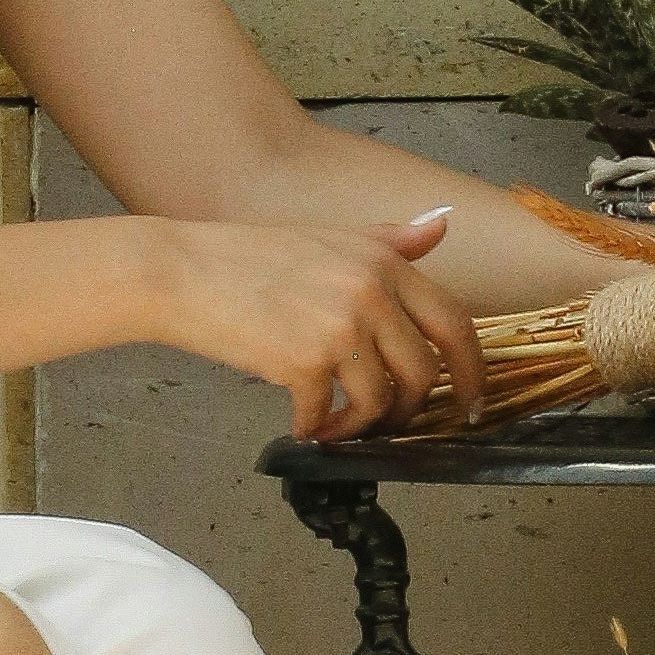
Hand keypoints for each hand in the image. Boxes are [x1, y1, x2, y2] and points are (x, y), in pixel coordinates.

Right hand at [139, 208, 482, 438]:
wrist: (181, 271)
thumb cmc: (249, 257)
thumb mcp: (330, 238)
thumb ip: (390, 241)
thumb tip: (441, 223)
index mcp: (384, 262)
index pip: (454, 322)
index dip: (473, 370)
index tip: (473, 403)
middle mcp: (371, 292)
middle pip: (424, 373)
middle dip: (413, 412)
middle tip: (392, 426)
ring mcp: (340, 327)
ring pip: (381, 402)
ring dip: (361, 427)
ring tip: (336, 426)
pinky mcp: (304, 362)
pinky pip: (328, 416)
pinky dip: (317, 431)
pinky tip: (302, 425)